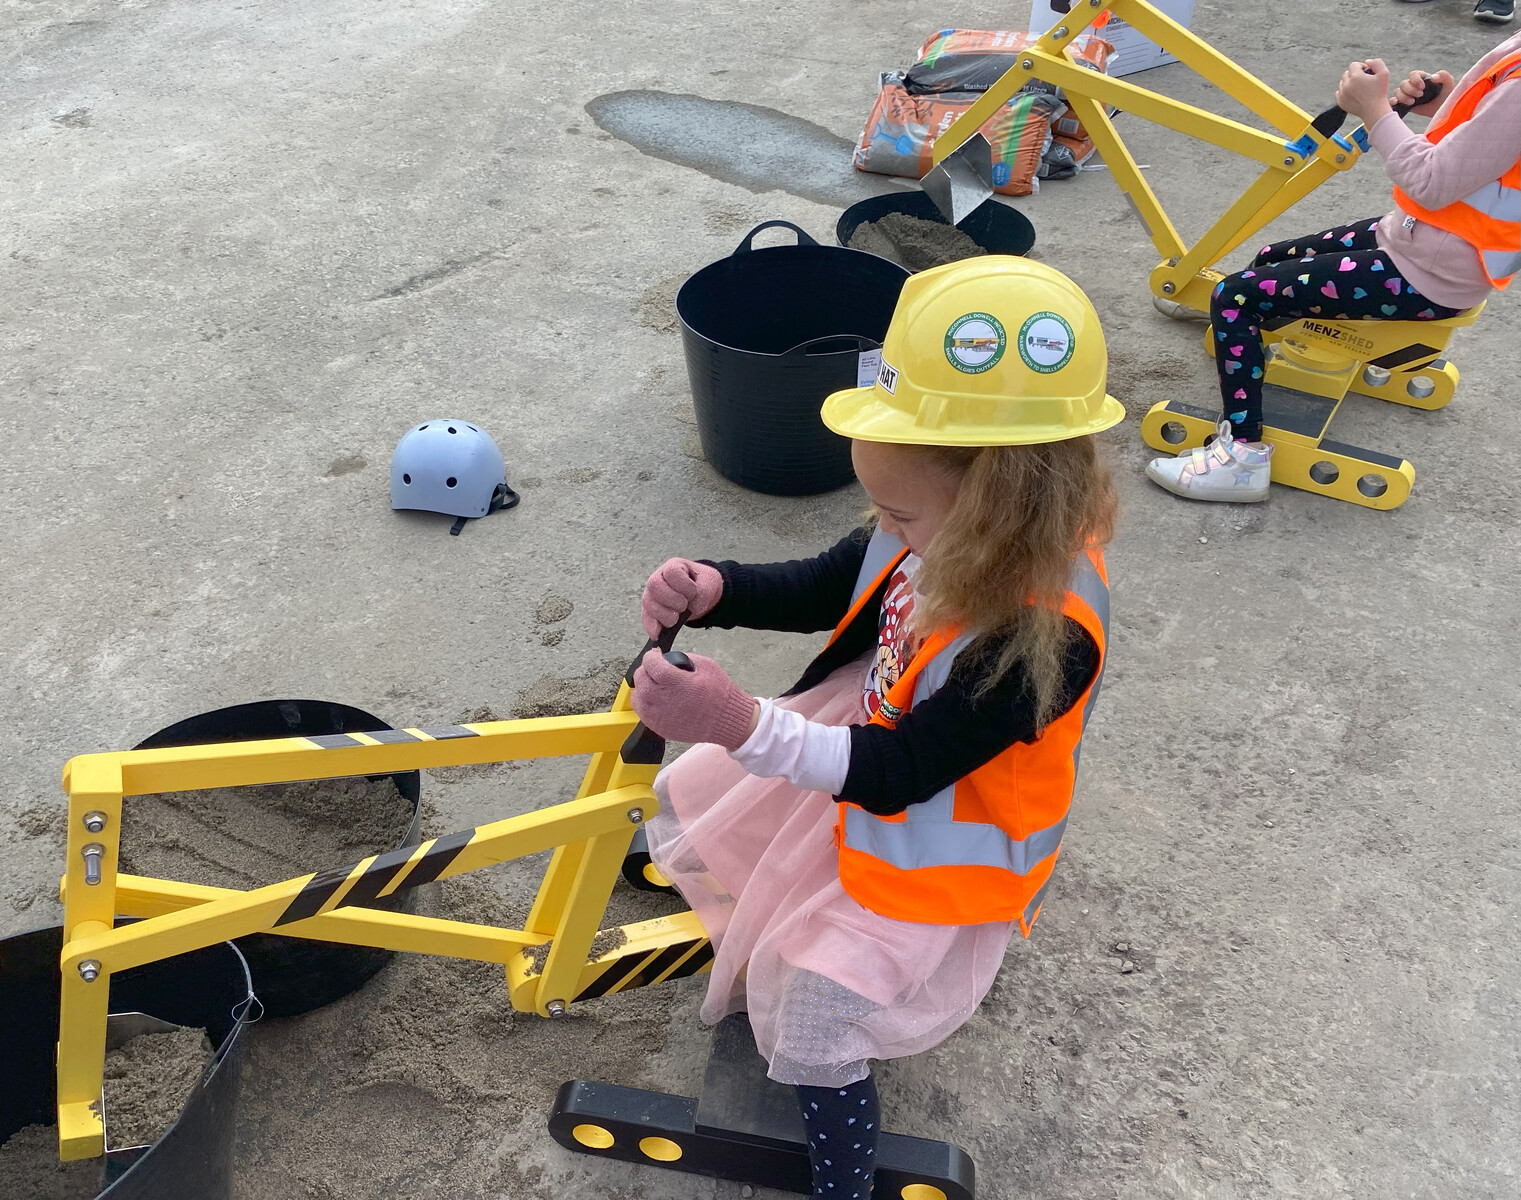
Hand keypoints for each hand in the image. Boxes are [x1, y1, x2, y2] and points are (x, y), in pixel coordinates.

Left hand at [631, 649, 758, 750]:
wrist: (727, 720)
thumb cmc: (720, 694)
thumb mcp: (706, 665)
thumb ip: (682, 657)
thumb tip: (666, 658)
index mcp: (678, 683)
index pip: (651, 664)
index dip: (651, 656)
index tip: (655, 655)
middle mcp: (665, 700)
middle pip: (641, 680)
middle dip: (645, 670)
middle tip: (655, 669)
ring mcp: (660, 717)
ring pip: (638, 697)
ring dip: (643, 687)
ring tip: (655, 684)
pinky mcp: (660, 728)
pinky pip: (642, 712)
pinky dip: (645, 703)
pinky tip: (657, 699)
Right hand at [641, 558, 723, 639]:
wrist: (699, 593)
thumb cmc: (701, 583)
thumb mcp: (709, 581)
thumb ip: (704, 591)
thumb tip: (693, 607)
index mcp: (674, 567)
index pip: (671, 572)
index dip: (683, 585)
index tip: (694, 593)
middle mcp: (659, 578)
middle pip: (654, 585)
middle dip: (671, 599)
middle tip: (683, 607)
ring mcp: (652, 595)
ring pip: (648, 603)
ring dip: (664, 615)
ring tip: (676, 619)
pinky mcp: (651, 611)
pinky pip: (646, 618)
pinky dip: (652, 627)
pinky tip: (658, 634)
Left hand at [1336, 58, 1391, 126]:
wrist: (1374, 111)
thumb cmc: (1380, 93)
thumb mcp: (1384, 73)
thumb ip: (1376, 63)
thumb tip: (1367, 61)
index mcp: (1355, 76)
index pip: (1354, 65)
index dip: (1361, 67)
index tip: (1367, 72)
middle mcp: (1346, 84)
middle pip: (1347, 73)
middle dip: (1355, 74)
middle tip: (1364, 80)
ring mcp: (1342, 94)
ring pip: (1342, 82)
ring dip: (1349, 82)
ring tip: (1359, 88)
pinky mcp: (1340, 102)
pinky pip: (1339, 92)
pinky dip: (1345, 91)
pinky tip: (1354, 93)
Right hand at [1394, 69, 1452, 116]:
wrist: (1443, 109)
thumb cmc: (1447, 94)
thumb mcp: (1448, 82)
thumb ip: (1443, 75)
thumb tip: (1433, 77)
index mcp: (1422, 78)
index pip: (1413, 74)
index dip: (1415, 80)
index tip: (1422, 87)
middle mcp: (1412, 85)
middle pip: (1403, 83)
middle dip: (1410, 90)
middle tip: (1420, 95)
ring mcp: (1407, 95)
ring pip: (1397, 92)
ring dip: (1403, 97)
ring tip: (1412, 102)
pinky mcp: (1404, 104)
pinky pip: (1393, 101)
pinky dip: (1393, 101)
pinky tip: (1397, 103)